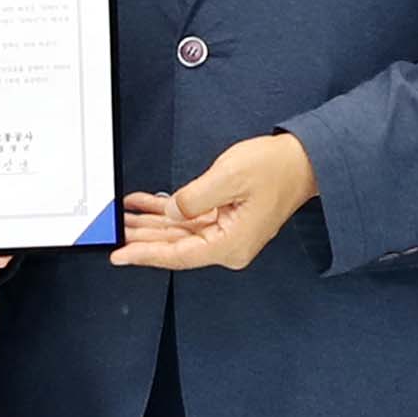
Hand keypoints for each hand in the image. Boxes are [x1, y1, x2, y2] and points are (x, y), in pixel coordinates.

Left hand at [108, 131, 317, 272]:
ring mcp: (226, 234)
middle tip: (113, 231)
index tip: (120, 254)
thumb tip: (171, 211)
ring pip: (179, 233)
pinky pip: (189, 220)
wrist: (304, 161)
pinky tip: (145, 205)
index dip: (146, 254)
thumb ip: (193, 198)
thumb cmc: (276, 168)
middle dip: (142, 238)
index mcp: (230, 245)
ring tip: (123, 217)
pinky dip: (167, 211)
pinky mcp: (225, 220)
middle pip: (175, 246)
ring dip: (151, 224)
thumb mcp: (228, 177)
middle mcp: (227, 246)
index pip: (178, 255)